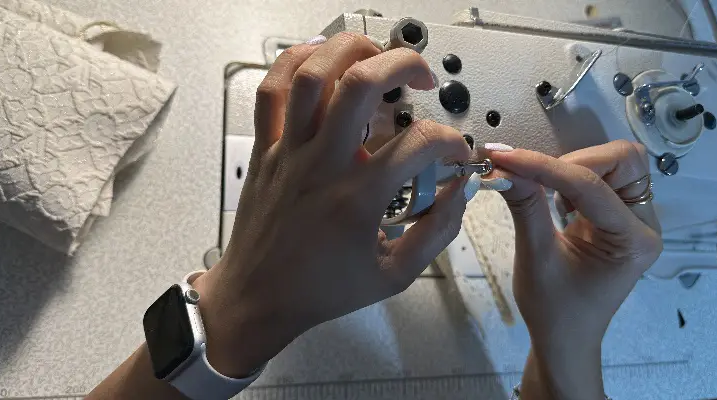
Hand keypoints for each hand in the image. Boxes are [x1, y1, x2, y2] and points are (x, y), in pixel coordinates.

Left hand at [197, 33, 470, 376]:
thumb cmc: (319, 289)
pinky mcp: (266, 150)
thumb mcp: (394, 276)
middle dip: (402, 64)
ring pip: (312, 76)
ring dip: (349, 51)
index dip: (451, 141)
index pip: (419, 144)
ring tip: (374, 55)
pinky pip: (269, 92)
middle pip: (361, 84)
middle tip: (421, 75)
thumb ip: (436, 232)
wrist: (258, 298)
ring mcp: (290, 152)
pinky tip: (318, 57)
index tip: (454, 152)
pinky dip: (292, 63)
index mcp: (357, 198)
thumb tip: (458, 194)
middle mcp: (322, 165)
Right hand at [481, 140, 662, 398]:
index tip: (504, 158)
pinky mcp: (619, 214)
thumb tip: (503, 168)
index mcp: (633, 242)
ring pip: (616, 162)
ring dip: (576, 165)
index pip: (590, 186)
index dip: (545, 167)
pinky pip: (605, 175)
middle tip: (534, 177)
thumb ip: (525, 207)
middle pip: (622, 161)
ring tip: (545, 189)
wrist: (565, 338)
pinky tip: (555, 197)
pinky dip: (574, 174)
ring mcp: (635, 217)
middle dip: (575, 161)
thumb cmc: (554, 310)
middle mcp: (644, 224)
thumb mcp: (535, 259)